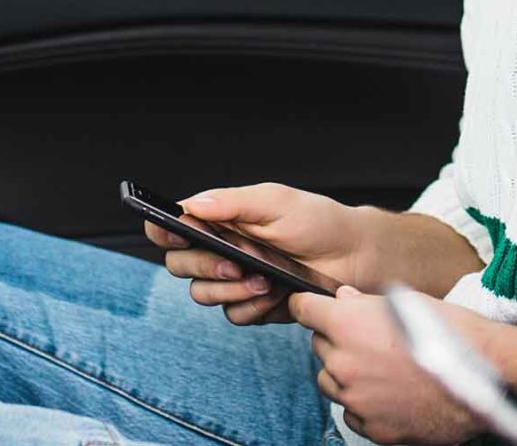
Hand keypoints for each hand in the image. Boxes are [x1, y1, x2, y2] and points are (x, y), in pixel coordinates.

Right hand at [146, 182, 370, 324]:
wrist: (354, 255)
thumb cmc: (317, 221)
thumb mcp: (276, 202)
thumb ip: (233, 203)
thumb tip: (193, 205)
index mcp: (220, 221)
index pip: (173, 227)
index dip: (162, 231)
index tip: (175, 236)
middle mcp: (221, 251)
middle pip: (180, 266)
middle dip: (203, 267)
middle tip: (234, 265)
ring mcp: (235, 280)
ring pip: (203, 294)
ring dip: (230, 290)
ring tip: (264, 279)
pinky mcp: (254, 305)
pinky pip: (234, 315)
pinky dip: (253, 306)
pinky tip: (276, 294)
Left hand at [292, 286, 483, 444]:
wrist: (488, 378)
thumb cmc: (455, 335)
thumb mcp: (410, 303)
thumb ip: (366, 304)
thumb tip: (344, 300)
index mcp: (349, 324)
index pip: (303, 309)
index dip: (310, 306)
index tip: (312, 308)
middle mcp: (345, 362)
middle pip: (318, 346)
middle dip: (337, 339)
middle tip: (370, 339)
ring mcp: (357, 399)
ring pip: (329, 382)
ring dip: (346, 373)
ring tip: (383, 368)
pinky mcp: (372, 427)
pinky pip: (351, 412)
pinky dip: (364, 403)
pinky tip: (392, 393)